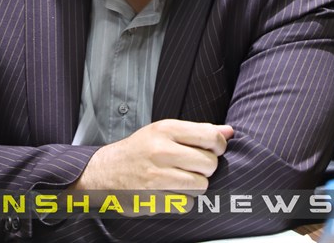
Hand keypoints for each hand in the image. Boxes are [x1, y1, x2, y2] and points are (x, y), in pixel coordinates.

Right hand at [72, 119, 233, 193]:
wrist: (105, 172)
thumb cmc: (138, 151)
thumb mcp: (163, 132)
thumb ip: (197, 131)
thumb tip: (229, 131)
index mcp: (165, 130)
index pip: (210, 136)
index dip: (218, 146)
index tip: (213, 150)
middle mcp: (161, 151)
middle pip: (209, 164)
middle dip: (206, 168)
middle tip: (192, 167)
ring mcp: (157, 177)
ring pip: (201, 186)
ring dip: (195, 186)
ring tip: (180, 179)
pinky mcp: (154, 200)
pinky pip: (187, 204)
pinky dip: (183, 201)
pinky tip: (170, 192)